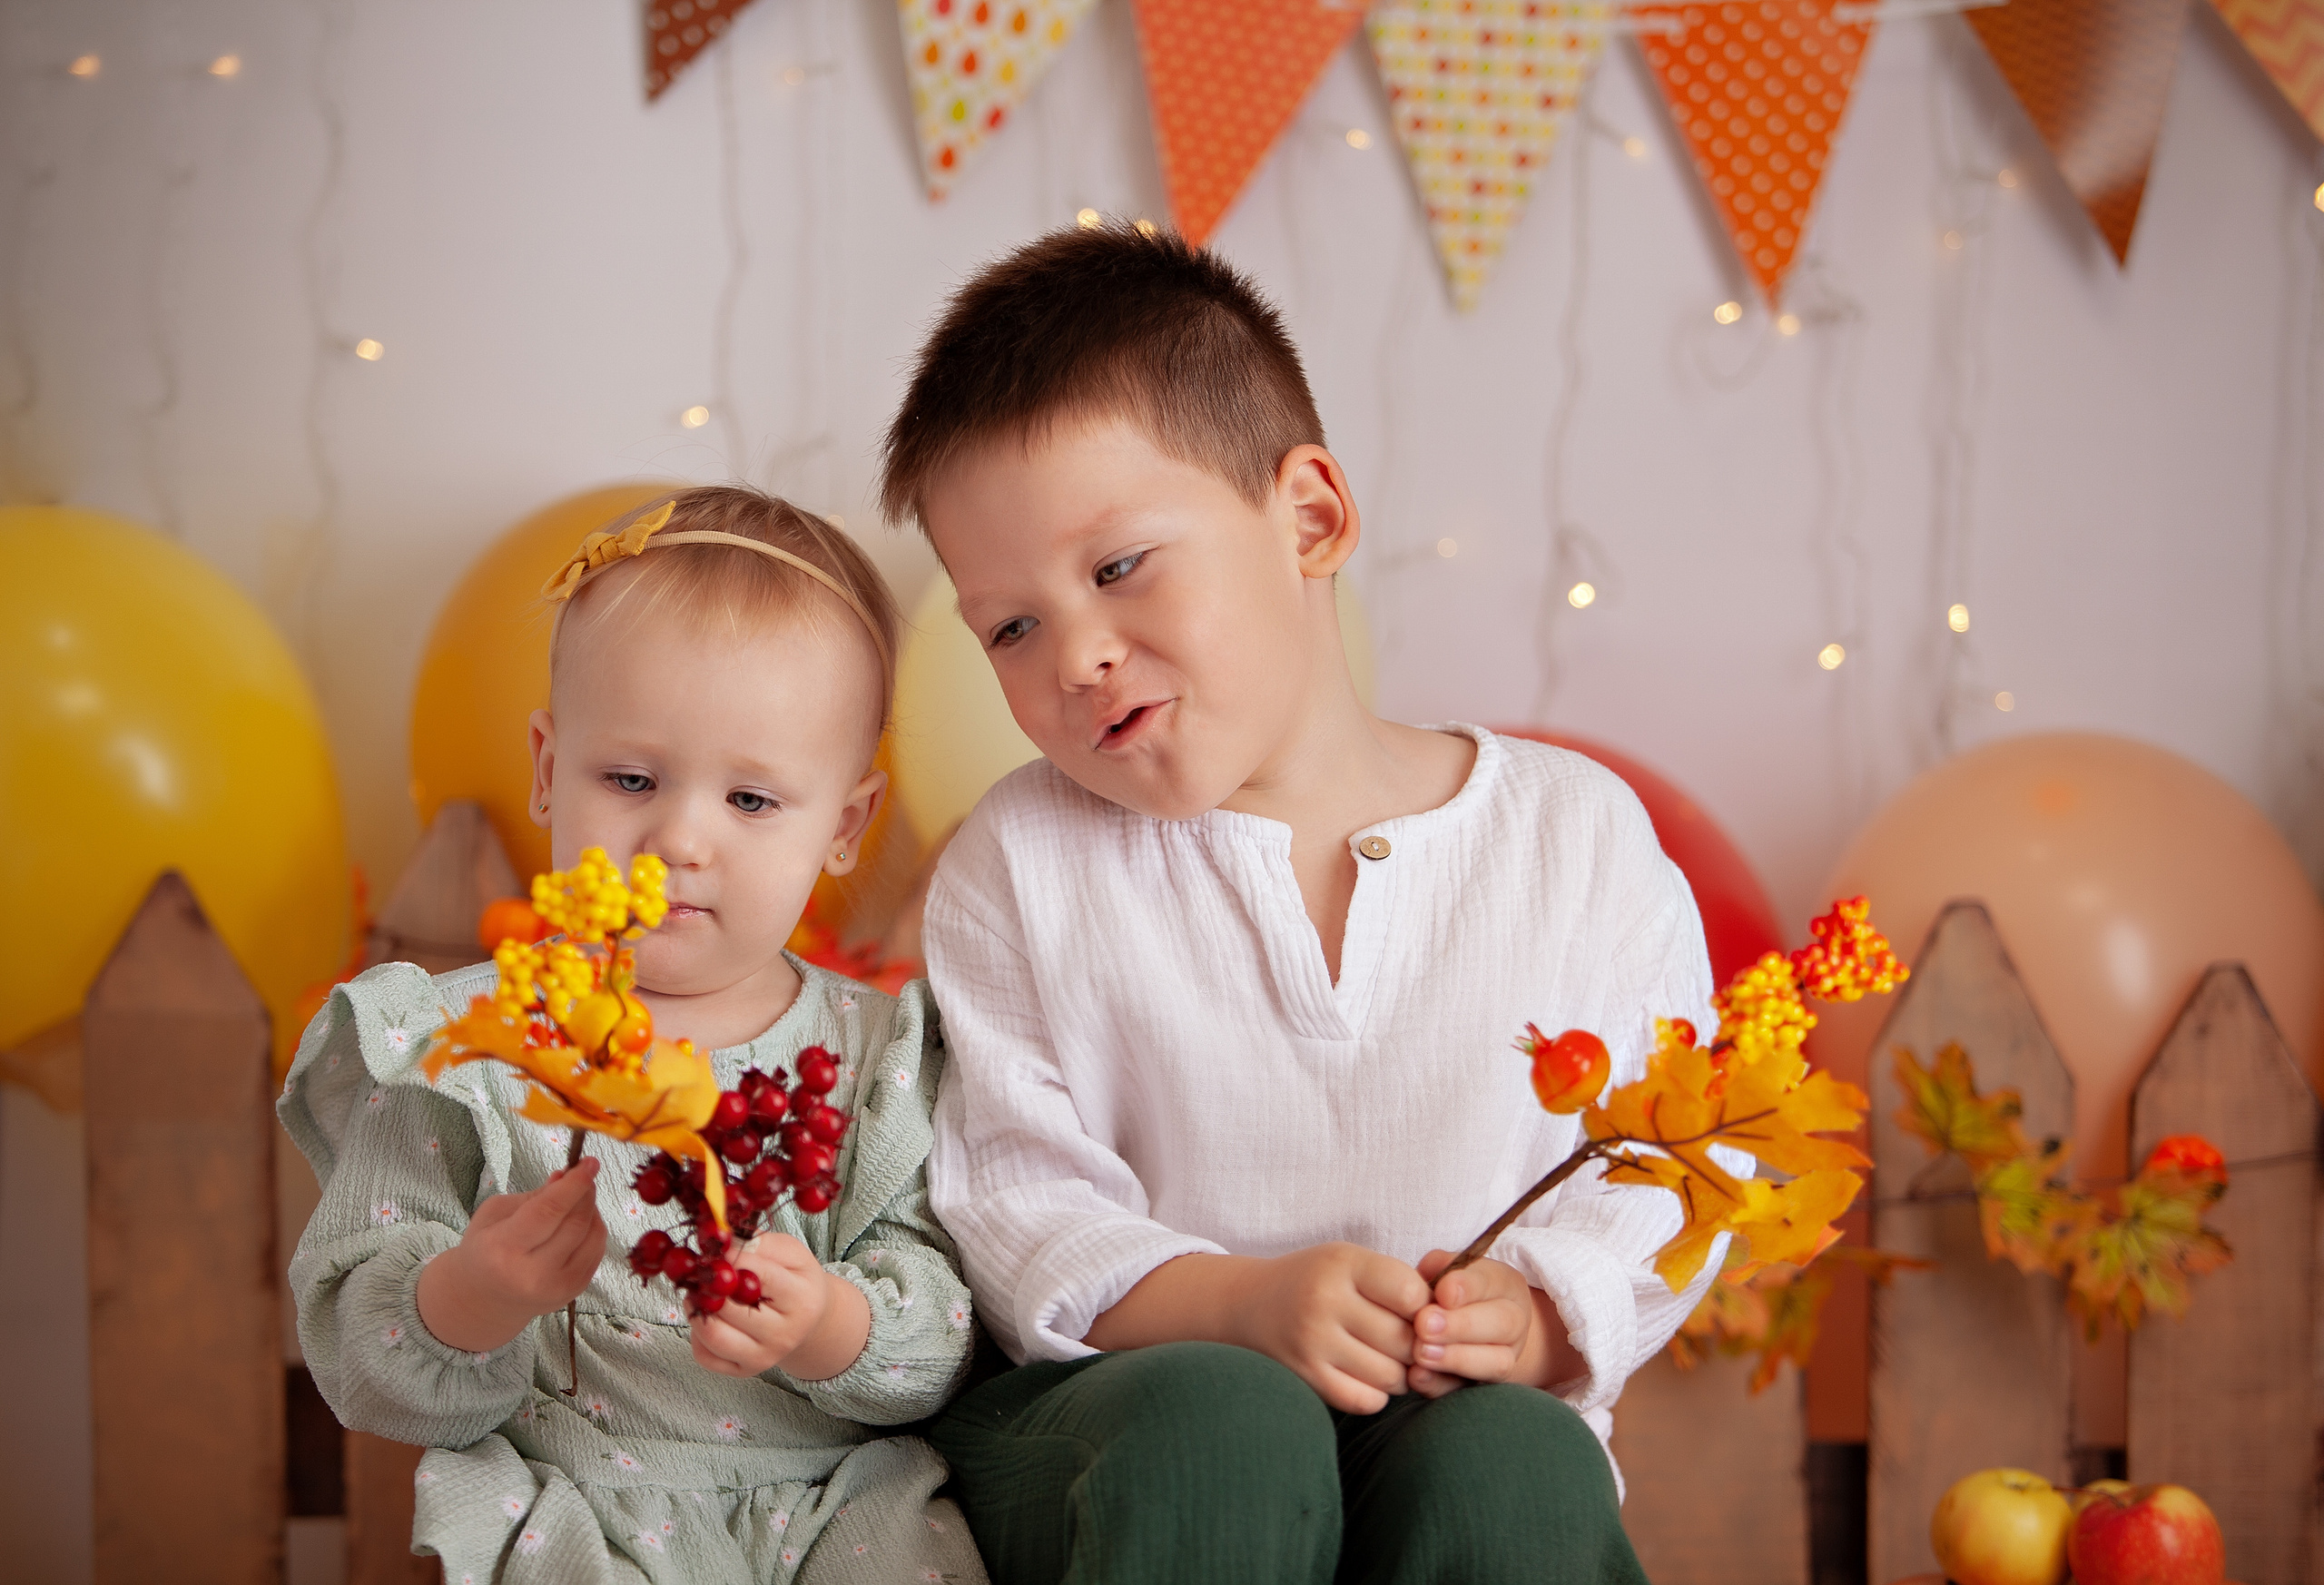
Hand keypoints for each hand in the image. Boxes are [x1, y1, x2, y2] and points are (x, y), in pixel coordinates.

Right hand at [417, 1159, 605, 1352]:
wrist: (484, 1301)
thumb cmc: (484, 1250)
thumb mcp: (495, 1214)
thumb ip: (533, 1196)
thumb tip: (566, 1177)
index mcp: (503, 1249)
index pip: (549, 1211)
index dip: (574, 1184)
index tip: (590, 1162)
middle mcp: (532, 1274)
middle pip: (575, 1222)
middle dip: (585, 1192)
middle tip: (584, 1173)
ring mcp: (557, 1287)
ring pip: (593, 1236)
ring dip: (591, 1210)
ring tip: (577, 1199)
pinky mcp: (574, 1292)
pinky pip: (597, 1251)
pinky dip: (594, 1230)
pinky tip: (579, 1222)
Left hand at [689, 1234, 870, 1381]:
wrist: (808, 1319)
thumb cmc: (796, 1280)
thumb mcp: (790, 1253)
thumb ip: (760, 1244)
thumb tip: (723, 1242)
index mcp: (802, 1300)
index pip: (762, 1279)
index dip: (733, 1262)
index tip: (717, 1251)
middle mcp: (785, 1335)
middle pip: (732, 1309)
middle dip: (708, 1286)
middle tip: (699, 1271)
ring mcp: (764, 1357)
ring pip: (715, 1336)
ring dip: (697, 1310)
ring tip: (698, 1293)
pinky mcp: (745, 1370)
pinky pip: (706, 1355)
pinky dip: (696, 1335)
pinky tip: (706, 1317)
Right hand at [1233, 1243, 1430, 1414]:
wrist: (1251, 1303)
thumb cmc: (1317, 1280)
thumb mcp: (1352, 1261)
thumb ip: (1397, 1283)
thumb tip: (1447, 1326)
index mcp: (1342, 1263)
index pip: (1411, 1292)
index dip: (1426, 1307)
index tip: (1417, 1311)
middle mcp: (1325, 1301)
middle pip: (1404, 1339)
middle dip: (1417, 1345)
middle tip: (1409, 1341)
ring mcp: (1312, 1342)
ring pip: (1390, 1374)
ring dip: (1400, 1372)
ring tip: (1389, 1357)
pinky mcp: (1305, 1377)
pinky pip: (1365, 1400)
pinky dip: (1376, 1394)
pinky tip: (1368, 1377)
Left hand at [1407, 1251, 1574, 1397]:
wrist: (1466, 1327)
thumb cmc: (1447, 1290)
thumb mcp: (1445, 1269)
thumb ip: (1438, 1267)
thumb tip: (1428, 1286)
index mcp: (1505, 1284)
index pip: (1493, 1281)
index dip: (1468, 1287)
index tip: (1441, 1293)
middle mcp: (1514, 1321)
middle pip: (1502, 1324)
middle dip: (1461, 1326)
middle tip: (1424, 1325)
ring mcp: (1504, 1358)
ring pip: (1496, 1363)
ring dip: (1455, 1358)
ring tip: (1421, 1352)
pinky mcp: (1484, 1387)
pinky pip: (1468, 1392)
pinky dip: (1441, 1385)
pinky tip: (1418, 1375)